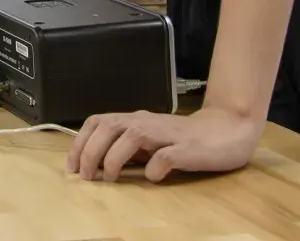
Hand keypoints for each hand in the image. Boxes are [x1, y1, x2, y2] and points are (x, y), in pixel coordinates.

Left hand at [67, 106, 263, 181]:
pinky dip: (154, 167)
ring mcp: (167, 134)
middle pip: (108, 126)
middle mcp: (146, 122)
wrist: (228, 129)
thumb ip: (127, 148)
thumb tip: (96, 165)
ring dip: (113, 158)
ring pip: (131, 136)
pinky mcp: (187, 148)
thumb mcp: (149, 141)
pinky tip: (152, 178)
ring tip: (108, 179)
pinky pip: (165, 156)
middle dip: (90, 151)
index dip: (80, 142)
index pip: (98, 122)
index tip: (72, 166)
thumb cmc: (183, 139)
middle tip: (85, 176)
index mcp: (134, 120)